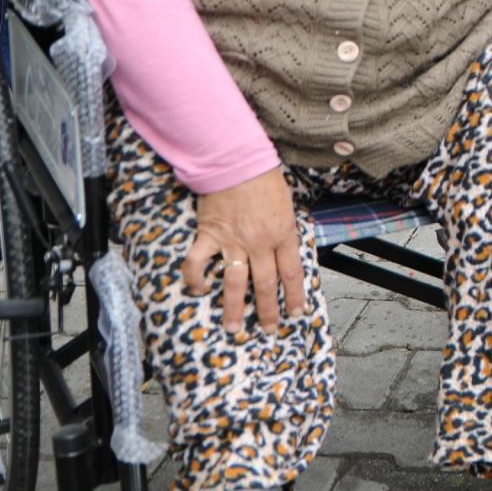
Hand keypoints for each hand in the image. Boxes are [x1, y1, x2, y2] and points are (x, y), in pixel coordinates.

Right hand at [183, 169, 305, 333]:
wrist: (237, 161)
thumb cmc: (264, 178)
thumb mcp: (287, 205)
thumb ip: (285, 229)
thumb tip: (286, 249)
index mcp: (283, 234)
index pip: (292, 273)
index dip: (294, 296)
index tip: (296, 314)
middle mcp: (260, 243)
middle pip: (266, 284)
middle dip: (268, 311)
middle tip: (269, 329)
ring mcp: (233, 242)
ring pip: (235, 283)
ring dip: (234, 308)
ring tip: (233, 328)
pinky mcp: (209, 235)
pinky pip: (198, 263)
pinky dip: (196, 279)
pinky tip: (199, 290)